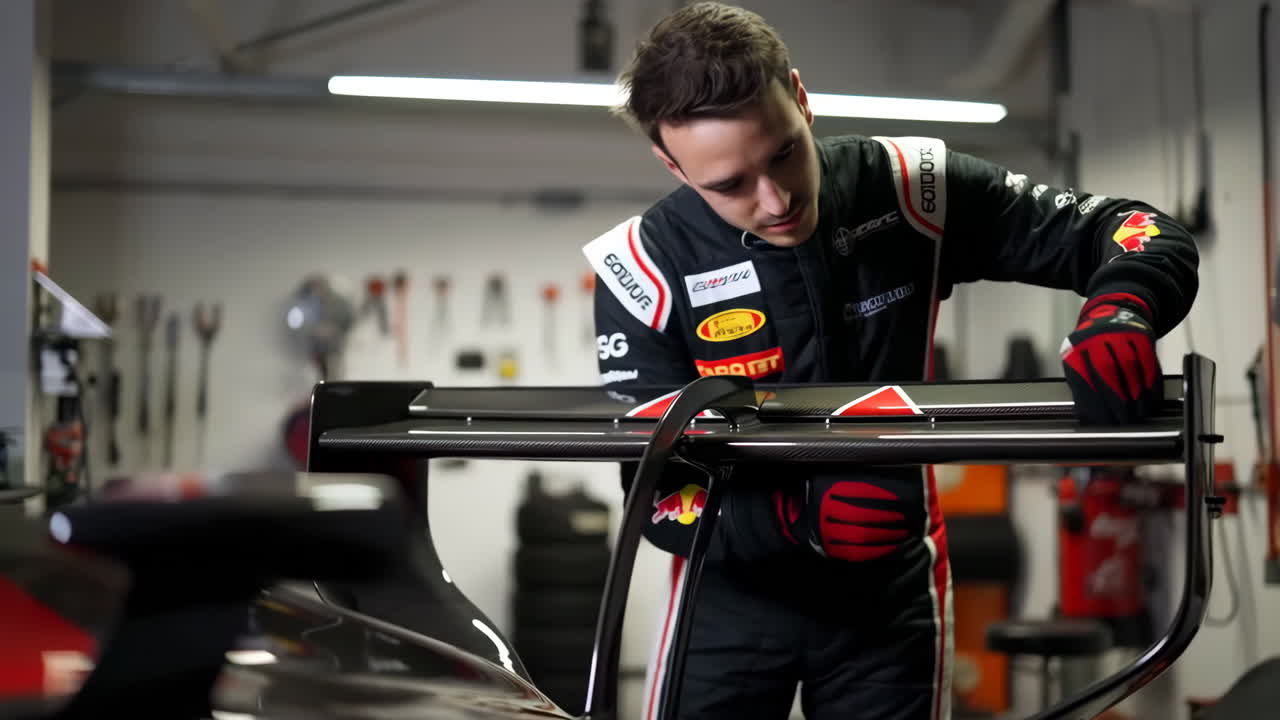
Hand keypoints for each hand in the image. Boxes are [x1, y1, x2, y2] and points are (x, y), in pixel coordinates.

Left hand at [1060, 293, 1161, 423]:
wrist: (1112, 313)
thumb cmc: (1093, 346)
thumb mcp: (1079, 361)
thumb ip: (1082, 385)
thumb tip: (1089, 417)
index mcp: (1076, 349)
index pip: (1085, 382)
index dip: (1096, 405)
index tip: (1103, 423)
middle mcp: (1096, 340)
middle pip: (1108, 374)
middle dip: (1117, 402)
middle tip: (1123, 422)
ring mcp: (1119, 336)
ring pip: (1131, 370)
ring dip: (1136, 398)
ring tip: (1138, 415)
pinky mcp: (1140, 336)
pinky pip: (1148, 364)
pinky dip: (1151, 385)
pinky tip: (1151, 400)